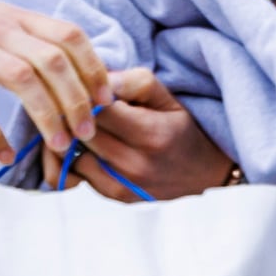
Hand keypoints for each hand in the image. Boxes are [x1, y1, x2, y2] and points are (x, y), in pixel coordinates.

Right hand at [0, 0, 108, 170]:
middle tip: (87, 132)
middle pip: (54, 61)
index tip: (105, 99)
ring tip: (59, 145)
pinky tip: (6, 155)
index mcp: (18, 19)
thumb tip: (71, 72)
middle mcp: (0, 30)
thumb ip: (30, 40)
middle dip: (77, 100)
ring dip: (47, 116)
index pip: (70, 36)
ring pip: (22, 80)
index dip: (94, 68)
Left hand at [76, 67, 240, 200]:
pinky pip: (75, 174)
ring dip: (72, 137)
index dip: (86, 94)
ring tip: (83, 125)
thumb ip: (134, 82)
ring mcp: (122, 185)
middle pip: (79, 131)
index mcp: (150, 134)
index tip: (88, 88)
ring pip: (72, 153)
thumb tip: (100, 79)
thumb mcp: (167, 98)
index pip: (96, 108)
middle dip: (74, 113)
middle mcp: (134, 164)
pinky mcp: (114, 196)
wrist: (204, 174)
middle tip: (78, 102)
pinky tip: (87, 147)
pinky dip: (75, 157)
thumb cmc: (181, 129)